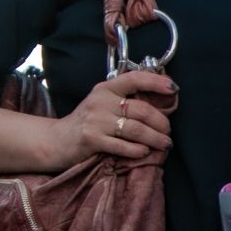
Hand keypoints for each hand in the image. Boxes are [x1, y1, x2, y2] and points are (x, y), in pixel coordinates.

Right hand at [51, 72, 174, 168]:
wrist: (57, 140)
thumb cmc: (86, 122)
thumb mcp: (102, 103)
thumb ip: (124, 100)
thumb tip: (160, 104)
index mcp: (106, 88)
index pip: (134, 79)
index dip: (156, 82)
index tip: (173, 88)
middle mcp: (101, 101)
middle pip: (141, 110)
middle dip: (161, 123)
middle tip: (168, 132)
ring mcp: (95, 120)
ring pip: (136, 129)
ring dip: (155, 138)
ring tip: (164, 144)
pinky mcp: (92, 139)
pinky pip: (122, 145)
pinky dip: (137, 150)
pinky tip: (144, 152)